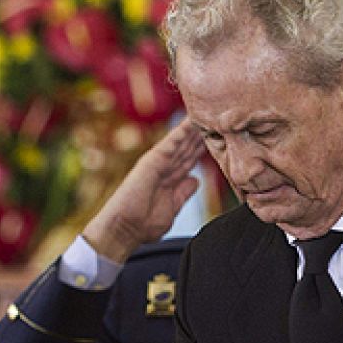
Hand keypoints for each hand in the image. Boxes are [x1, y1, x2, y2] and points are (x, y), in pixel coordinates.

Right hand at [81, 118, 205, 263]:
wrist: (124, 231)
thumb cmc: (143, 227)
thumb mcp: (171, 209)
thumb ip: (183, 194)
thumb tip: (195, 180)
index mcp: (170, 180)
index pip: (191, 159)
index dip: (204, 147)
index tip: (219, 135)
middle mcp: (164, 168)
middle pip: (188, 146)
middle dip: (202, 132)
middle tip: (218, 116)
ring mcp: (158, 163)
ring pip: (182, 141)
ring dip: (194, 127)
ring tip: (209, 111)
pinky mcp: (152, 161)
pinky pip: (170, 143)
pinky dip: (181, 131)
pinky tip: (192, 119)